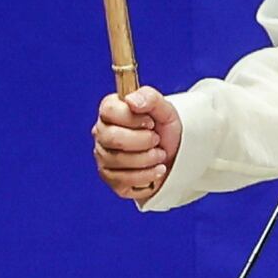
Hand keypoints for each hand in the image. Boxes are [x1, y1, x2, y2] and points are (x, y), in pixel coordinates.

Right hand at [92, 86, 182, 200]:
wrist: (175, 156)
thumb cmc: (165, 131)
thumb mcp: (165, 109)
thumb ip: (149, 97)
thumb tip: (131, 100)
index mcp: (111, 111)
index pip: (109, 110)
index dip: (133, 118)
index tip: (150, 122)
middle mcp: (102, 133)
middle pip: (112, 138)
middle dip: (143, 140)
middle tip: (156, 139)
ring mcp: (103, 157)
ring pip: (118, 160)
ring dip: (148, 158)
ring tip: (159, 154)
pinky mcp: (110, 178)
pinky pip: (123, 180)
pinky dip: (146, 175)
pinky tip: (156, 169)